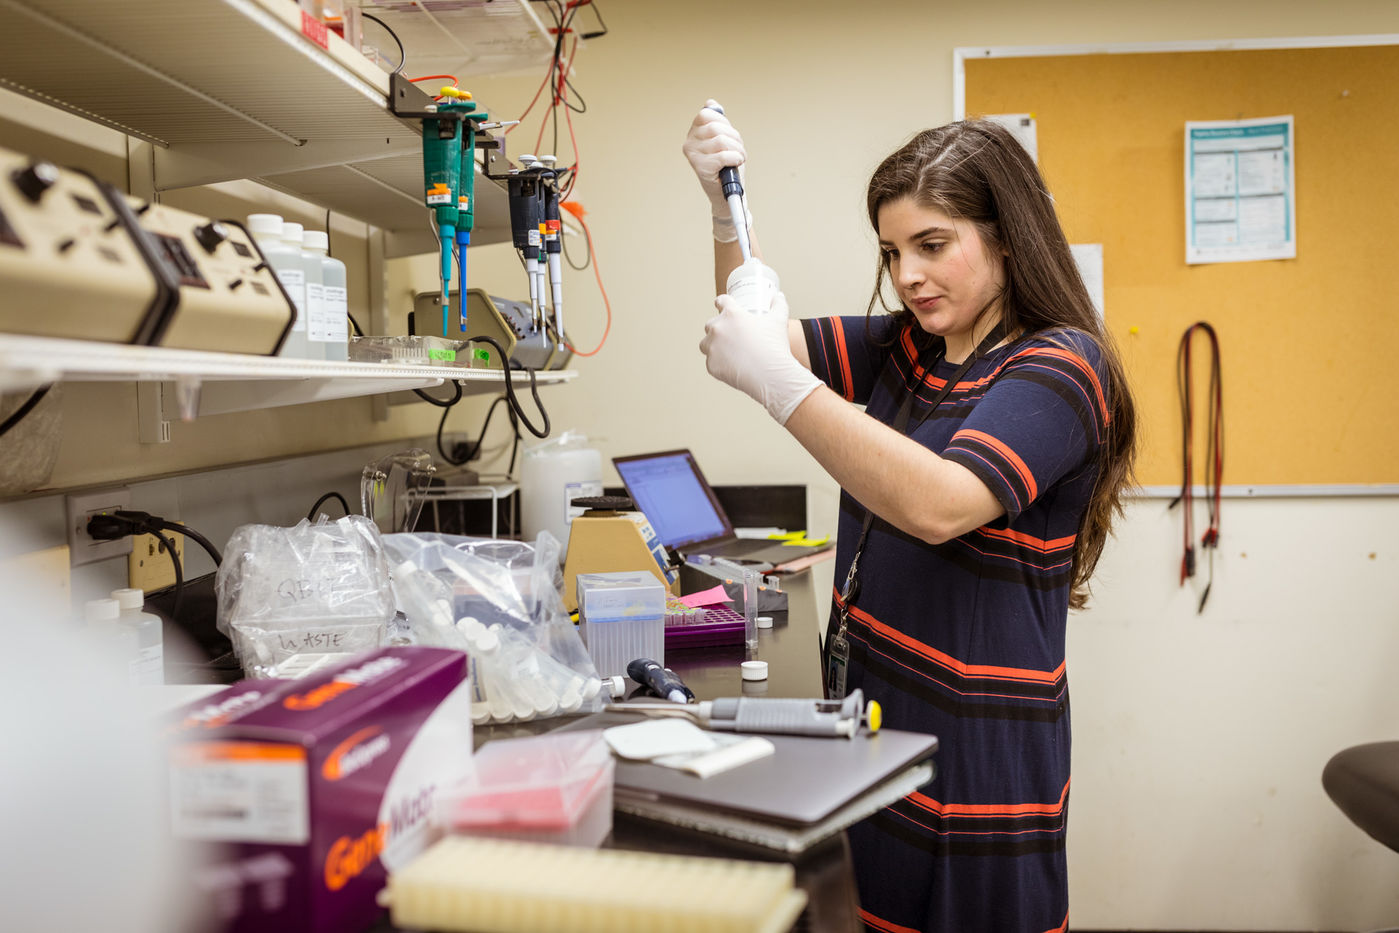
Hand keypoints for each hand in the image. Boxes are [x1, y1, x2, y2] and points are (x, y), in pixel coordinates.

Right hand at [682, 99, 746, 215]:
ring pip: (721, 141)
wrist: (727, 192)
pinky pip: (723, 155)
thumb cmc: (726, 165)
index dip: (724, 122)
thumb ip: (717, 121)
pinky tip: (735, 163)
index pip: (706, 114)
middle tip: (738, 150)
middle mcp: (689, 143)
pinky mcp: (700, 168)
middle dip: (734, 138)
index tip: (729, 135)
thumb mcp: (724, 138)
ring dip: (737, 150)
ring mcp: (693, 156)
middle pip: (716, 128)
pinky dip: (735, 158)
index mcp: (693, 133)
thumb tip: (710, 103)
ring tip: (737, 158)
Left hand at [699, 293, 820, 424]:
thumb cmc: (774, 347)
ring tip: (726, 352)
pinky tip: (729, 367)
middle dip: (718, 329)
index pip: (721, 301)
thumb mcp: (779, 321)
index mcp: (732, 314)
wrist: (770, 375)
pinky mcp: (711, 365)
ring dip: (712, 346)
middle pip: (710, 325)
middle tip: (730, 336)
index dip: (722, 303)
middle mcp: (718, 328)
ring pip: (705, 344)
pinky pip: (711, 363)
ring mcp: (712, 348)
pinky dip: (718, 364)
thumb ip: (779, 305)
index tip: (721, 305)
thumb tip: (779, 296)